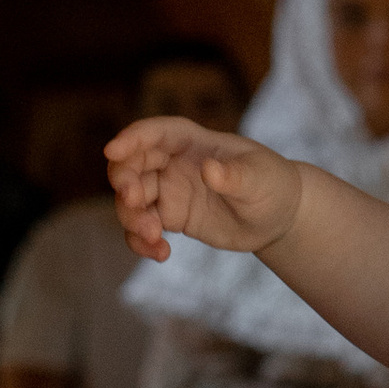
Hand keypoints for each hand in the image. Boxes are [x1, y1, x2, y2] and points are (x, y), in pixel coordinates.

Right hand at [104, 114, 302, 261]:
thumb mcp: (260, 178)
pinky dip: (142, 241)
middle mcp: (174, 163)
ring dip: (132, 217)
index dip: (133, 137)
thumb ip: (235, 175)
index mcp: (194, 141)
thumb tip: (210, 170)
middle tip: (133, 201)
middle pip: (132, 164)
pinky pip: (142, 228)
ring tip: (154, 237)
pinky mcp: (169, 217)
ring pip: (131, 200)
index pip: (157, 133)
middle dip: (124, 180)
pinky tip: (161, 254)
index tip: (112, 150)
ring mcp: (168, 190)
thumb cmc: (271, 184)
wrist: (276, 217)